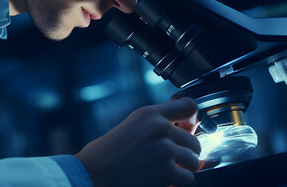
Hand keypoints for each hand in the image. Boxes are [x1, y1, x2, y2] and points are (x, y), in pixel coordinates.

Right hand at [75, 98, 200, 186]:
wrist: (92, 174)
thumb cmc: (106, 154)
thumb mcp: (131, 126)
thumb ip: (155, 125)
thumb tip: (182, 132)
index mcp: (149, 113)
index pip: (189, 107)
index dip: (193, 121)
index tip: (188, 131)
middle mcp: (159, 127)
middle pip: (194, 140)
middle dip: (186, 153)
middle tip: (172, 160)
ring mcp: (164, 149)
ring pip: (194, 160)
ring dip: (184, 169)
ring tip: (168, 171)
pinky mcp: (166, 170)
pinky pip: (188, 178)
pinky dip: (178, 183)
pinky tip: (165, 182)